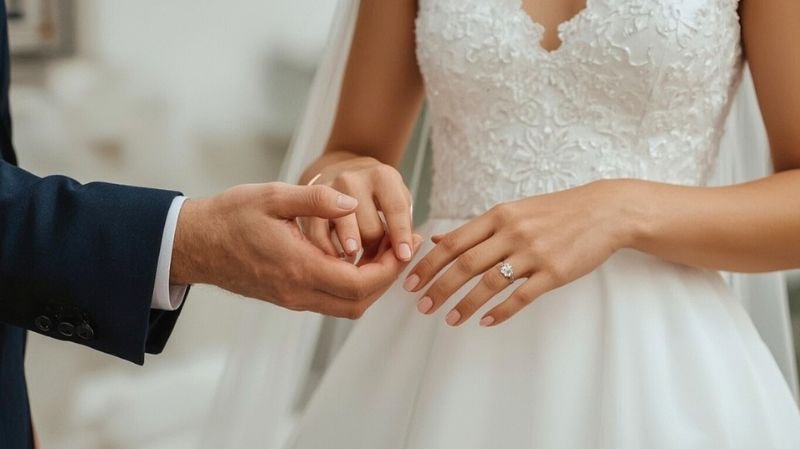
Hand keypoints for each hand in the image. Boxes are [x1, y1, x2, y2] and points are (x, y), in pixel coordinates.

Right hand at [171, 182, 421, 318]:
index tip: (401, 246)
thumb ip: (316, 199)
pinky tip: (353, 258)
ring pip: (344, 307)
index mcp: (299, 268)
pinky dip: (349, 286)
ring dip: (369, 286)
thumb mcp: (272, 196)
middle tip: (398, 250)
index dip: (388, 270)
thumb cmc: (230, 216)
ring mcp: (292, 299)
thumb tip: (352, 202)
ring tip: (380, 252)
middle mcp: (297, 292)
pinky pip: (328, 301)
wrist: (194, 243)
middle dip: (385, 280)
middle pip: (358, 304)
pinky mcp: (287, 297)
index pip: (359, 285)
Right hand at [301, 155, 413, 261]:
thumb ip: (402, 220)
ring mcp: (329, 194)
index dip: (401, 235)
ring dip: (357, 254)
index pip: (395, 208)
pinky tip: (340, 256)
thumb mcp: (395, 196)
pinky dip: (333, 254)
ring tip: (360, 256)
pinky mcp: (310, 209)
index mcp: (382, 176)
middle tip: (378, 250)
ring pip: (348, 237)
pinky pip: (322, 240)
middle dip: (377, 247)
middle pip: (371, 230)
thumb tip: (403, 253)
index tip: (404, 257)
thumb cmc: (375, 193)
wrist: (338, 174)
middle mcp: (352, 179)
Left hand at [404, 180, 637, 326]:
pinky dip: (501, 311)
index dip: (429, 264)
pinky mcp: (555, 272)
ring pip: (490, 282)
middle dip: (439, 288)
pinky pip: (522, 295)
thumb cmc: (555, 212)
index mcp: (498, 216)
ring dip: (466, 304)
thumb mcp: (513, 212)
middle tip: (422, 307)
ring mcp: (534, 252)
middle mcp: (512, 232)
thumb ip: (476, 229)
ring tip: (450, 320)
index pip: (454, 242)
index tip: (410, 283)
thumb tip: (438, 239)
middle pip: (465, 264)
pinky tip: (487, 321)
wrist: (604, 212)